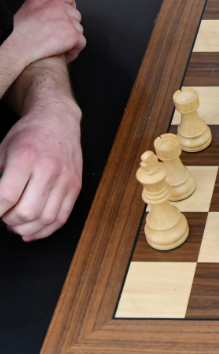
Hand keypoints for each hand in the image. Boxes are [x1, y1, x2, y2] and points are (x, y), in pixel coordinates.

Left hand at [0, 102, 81, 240]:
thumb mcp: (2, 150)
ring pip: (45, 219)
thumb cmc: (27, 135)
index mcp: (26, 158)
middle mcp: (49, 170)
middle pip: (26, 212)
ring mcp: (65, 180)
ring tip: (14, 225)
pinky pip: (62, 218)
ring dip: (25, 229)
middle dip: (8, 221)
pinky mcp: (75, 187)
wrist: (58, 122)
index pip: (6, 197)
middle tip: (2, 215)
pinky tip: (30, 231)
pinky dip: (44, 231)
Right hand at [2, 0, 84, 67]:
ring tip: (59, 47)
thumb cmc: (11, 32)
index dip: (69, 6)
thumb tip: (46, 11)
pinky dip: (74, 50)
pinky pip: (81, 42)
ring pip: (79, 28)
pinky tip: (64, 55)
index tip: (66, 15)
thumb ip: (37, 4)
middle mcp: (55, 3)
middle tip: (59, 36)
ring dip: (72, 39)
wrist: (10, 46)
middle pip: (75, 13)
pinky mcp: (71, 33)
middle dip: (69, 25)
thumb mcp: (21, 7)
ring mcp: (64, 18)